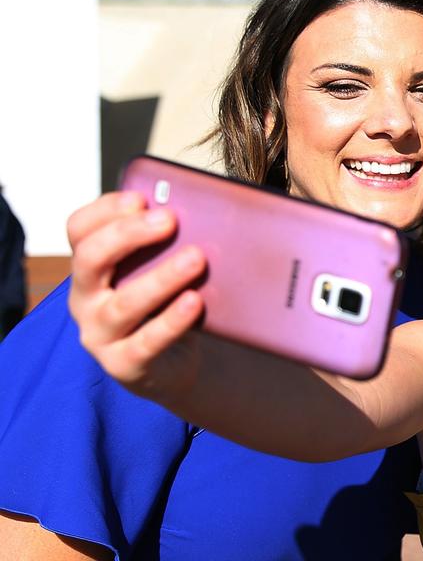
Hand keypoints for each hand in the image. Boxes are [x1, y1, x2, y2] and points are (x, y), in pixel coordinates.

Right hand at [67, 191, 206, 400]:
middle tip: (170, 220)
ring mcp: (100, 334)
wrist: (171, 365)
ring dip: (160, 278)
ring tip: (196, 259)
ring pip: (123, 303)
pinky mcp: (123, 365)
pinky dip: (171, 321)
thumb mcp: (157, 269)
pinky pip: (146, 342)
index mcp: (90, 267)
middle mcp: (85, 298)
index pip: (79, 230)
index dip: (105, 210)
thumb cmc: (164, 304)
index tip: (141, 198)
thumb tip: (202, 208)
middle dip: (128, 235)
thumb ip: (165, 243)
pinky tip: (194, 301)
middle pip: (90, 258)